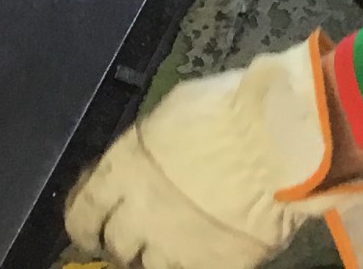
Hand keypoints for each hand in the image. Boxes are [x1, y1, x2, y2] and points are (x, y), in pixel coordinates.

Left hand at [65, 33, 362, 268]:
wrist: (279, 142)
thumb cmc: (230, 110)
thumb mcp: (174, 113)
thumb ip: (152, 144)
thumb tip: (148, 154)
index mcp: (124, 168)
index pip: (84, 209)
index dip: (83, 222)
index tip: (89, 228)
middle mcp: (138, 213)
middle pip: (115, 242)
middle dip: (121, 238)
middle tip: (137, 233)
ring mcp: (174, 246)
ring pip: (149, 266)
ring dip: (156, 256)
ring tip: (173, 245)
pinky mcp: (212, 266)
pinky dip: (195, 262)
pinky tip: (206, 251)